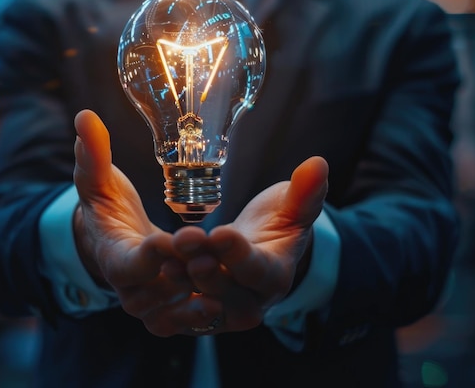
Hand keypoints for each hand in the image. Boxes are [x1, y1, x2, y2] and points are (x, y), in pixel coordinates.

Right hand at [73, 109, 221, 335]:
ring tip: (224, 288)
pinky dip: (201, 316)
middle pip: (156, 293)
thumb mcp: (98, 182)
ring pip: (173, 313)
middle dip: (183, 278)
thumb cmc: (107, 210)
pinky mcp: (167, 310)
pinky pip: (183, 322)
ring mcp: (149, 304)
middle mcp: (130, 289)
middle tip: (211, 262)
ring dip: (197, 302)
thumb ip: (92, 155)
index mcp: (114, 258)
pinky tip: (224, 303)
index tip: (173, 241)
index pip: (130, 264)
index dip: (151, 256)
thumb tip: (84, 116)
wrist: (114, 243)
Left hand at [172, 156, 328, 333]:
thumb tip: (318, 163)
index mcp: (275, 275)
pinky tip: (156, 271)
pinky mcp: (202, 309)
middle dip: (207, 271)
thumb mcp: (292, 207)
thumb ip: (305, 192)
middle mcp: (251, 299)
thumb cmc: (277, 224)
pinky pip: (185, 309)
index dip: (239, 255)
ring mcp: (225, 308)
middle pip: (230, 294)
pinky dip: (172, 294)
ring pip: (205, 303)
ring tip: (166, 261)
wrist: (257, 247)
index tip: (220, 233)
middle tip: (186, 245)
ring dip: (184, 283)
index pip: (259, 271)